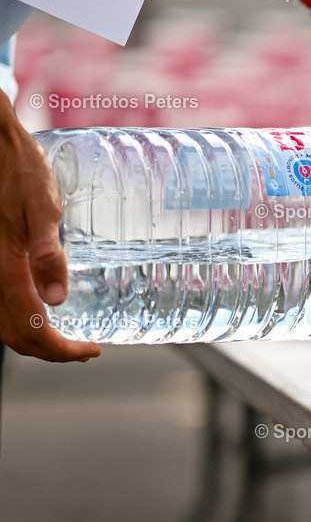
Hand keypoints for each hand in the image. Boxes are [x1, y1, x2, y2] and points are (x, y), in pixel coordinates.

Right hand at [0, 98, 100, 361]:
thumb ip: (48, 254)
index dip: (62, 351)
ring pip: (2, 324)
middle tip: (82, 350)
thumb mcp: (43, 208)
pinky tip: (39, 312)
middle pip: (15, 336)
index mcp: (4, 267)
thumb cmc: (18, 170)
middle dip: (50, 351)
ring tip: (64, 338)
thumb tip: (56, 299)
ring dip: (33, 338)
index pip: (31, 330)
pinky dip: (18, 319)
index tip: (90, 351)